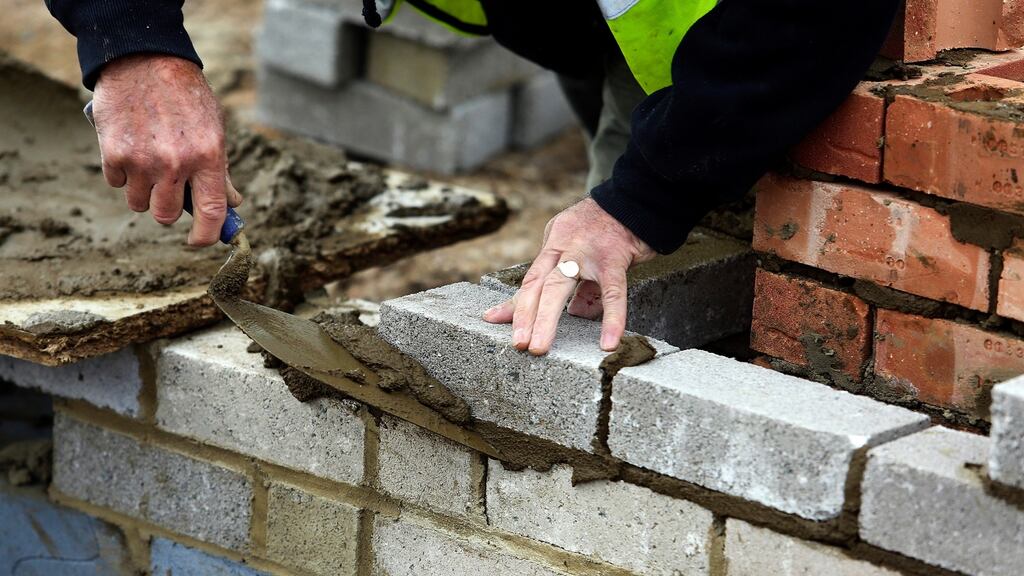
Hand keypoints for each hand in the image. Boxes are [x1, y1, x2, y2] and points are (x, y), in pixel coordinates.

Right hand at [92, 54, 241, 245]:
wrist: (143, 59)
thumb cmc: (185, 96)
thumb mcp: (214, 128)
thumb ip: (220, 169)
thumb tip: (232, 203)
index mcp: (208, 156)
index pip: (211, 213)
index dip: (206, 235)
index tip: (200, 240)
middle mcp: (175, 162)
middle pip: (166, 215)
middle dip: (167, 208)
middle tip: (167, 189)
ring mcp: (142, 160)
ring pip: (139, 204)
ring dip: (143, 192)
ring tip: (148, 164)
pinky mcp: (113, 153)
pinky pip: (116, 183)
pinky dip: (121, 173)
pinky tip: (129, 148)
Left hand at [483, 198, 654, 354]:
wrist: (637, 200)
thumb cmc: (609, 227)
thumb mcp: (581, 246)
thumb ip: (576, 277)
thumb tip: (574, 313)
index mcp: (555, 243)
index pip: (531, 278)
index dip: (514, 303)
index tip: (494, 321)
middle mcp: (565, 246)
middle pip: (537, 283)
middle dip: (524, 315)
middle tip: (519, 343)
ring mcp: (587, 251)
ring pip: (559, 285)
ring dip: (546, 318)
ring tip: (539, 346)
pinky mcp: (615, 257)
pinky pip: (613, 292)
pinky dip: (612, 318)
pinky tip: (608, 342)